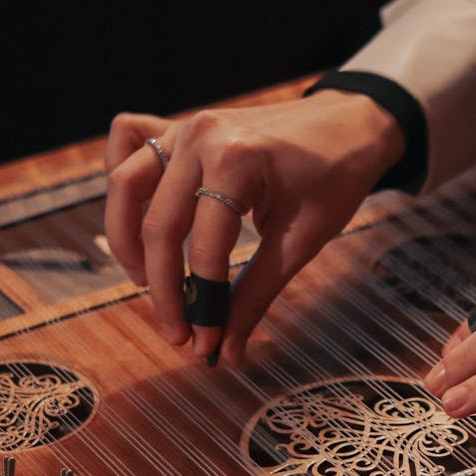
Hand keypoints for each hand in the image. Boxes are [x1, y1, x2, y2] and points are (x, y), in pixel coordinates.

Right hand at [104, 91, 403, 363]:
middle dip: (163, 288)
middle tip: (176, 331)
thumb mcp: (302, 241)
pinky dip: (123, 173)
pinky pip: (131, 139)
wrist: (352, 124)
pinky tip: (138, 211)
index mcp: (236, 162)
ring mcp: (187, 127)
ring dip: (127, 239)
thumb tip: (226, 351)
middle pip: (158, 225)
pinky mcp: (183, 125)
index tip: (205, 343)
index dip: (202, 304)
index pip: (205, 250)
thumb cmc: (336, 176)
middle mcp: (201, 138)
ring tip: (144, 282)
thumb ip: (256, 294)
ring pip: (127, 184)